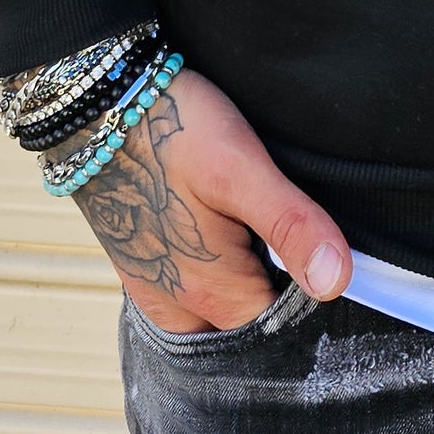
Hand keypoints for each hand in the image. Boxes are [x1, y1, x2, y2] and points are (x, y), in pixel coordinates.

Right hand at [62, 65, 352, 334]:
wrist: (97, 106)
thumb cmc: (172, 129)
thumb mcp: (241, 167)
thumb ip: (290, 224)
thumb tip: (337, 282)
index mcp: (215, 294)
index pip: (286, 327)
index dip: (314, 296)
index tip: (323, 252)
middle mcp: (181, 308)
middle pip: (251, 325)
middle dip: (277, 291)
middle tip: (286, 233)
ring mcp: (157, 291)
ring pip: (220, 313)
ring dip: (246, 284)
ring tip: (256, 229)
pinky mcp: (144, 269)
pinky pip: (191, 296)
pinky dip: (216, 276)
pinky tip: (225, 234)